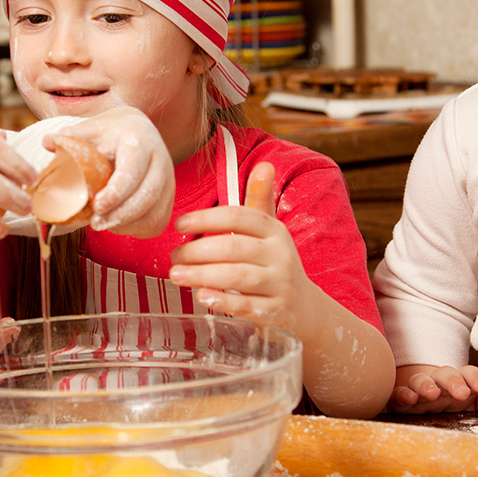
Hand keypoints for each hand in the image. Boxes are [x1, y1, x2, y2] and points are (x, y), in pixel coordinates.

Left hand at [51, 106, 173, 236]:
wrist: (137, 132)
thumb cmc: (109, 134)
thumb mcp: (90, 129)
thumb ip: (70, 137)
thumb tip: (47, 143)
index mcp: (139, 141)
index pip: (133, 169)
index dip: (116, 192)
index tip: (96, 205)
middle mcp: (160, 160)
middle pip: (147, 195)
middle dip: (120, 214)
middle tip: (95, 224)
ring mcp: (168, 181)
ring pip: (155, 212)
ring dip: (127, 224)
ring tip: (102, 225)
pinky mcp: (169, 198)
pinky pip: (157, 221)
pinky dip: (137, 229)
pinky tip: (117, 225)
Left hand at [169, 163, 304, 328]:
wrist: (304, 308)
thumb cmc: (273, 263)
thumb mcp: (269, 232)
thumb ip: (259, 201)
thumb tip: (265, 165)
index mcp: (274, 230)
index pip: (239, 216)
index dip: (206, 218)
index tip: (178, 224)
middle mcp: (280, 255)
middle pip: (234, 247)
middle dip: (197, 251)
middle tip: (173, 257)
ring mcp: (279, 284)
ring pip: (238, 276)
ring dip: (202, 275)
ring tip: (176, 276)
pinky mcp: (275, 311)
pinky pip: (246, 305)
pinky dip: (222, 300)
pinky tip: (201, 296)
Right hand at [390, 364, 477, 413]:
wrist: (428, 423)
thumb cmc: (455, 414)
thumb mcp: (476, 410)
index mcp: (459, 384)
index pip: (468, 373)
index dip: (475, 378)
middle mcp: (439, 384)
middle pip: (444, 373)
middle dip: (453, 381)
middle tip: (461, 393)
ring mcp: (419, 391)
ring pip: (420, 380)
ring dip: (426, 384)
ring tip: (432, 394)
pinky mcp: (401, 402)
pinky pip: (398, 394)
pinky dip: (403, 394)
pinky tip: (410, 398)